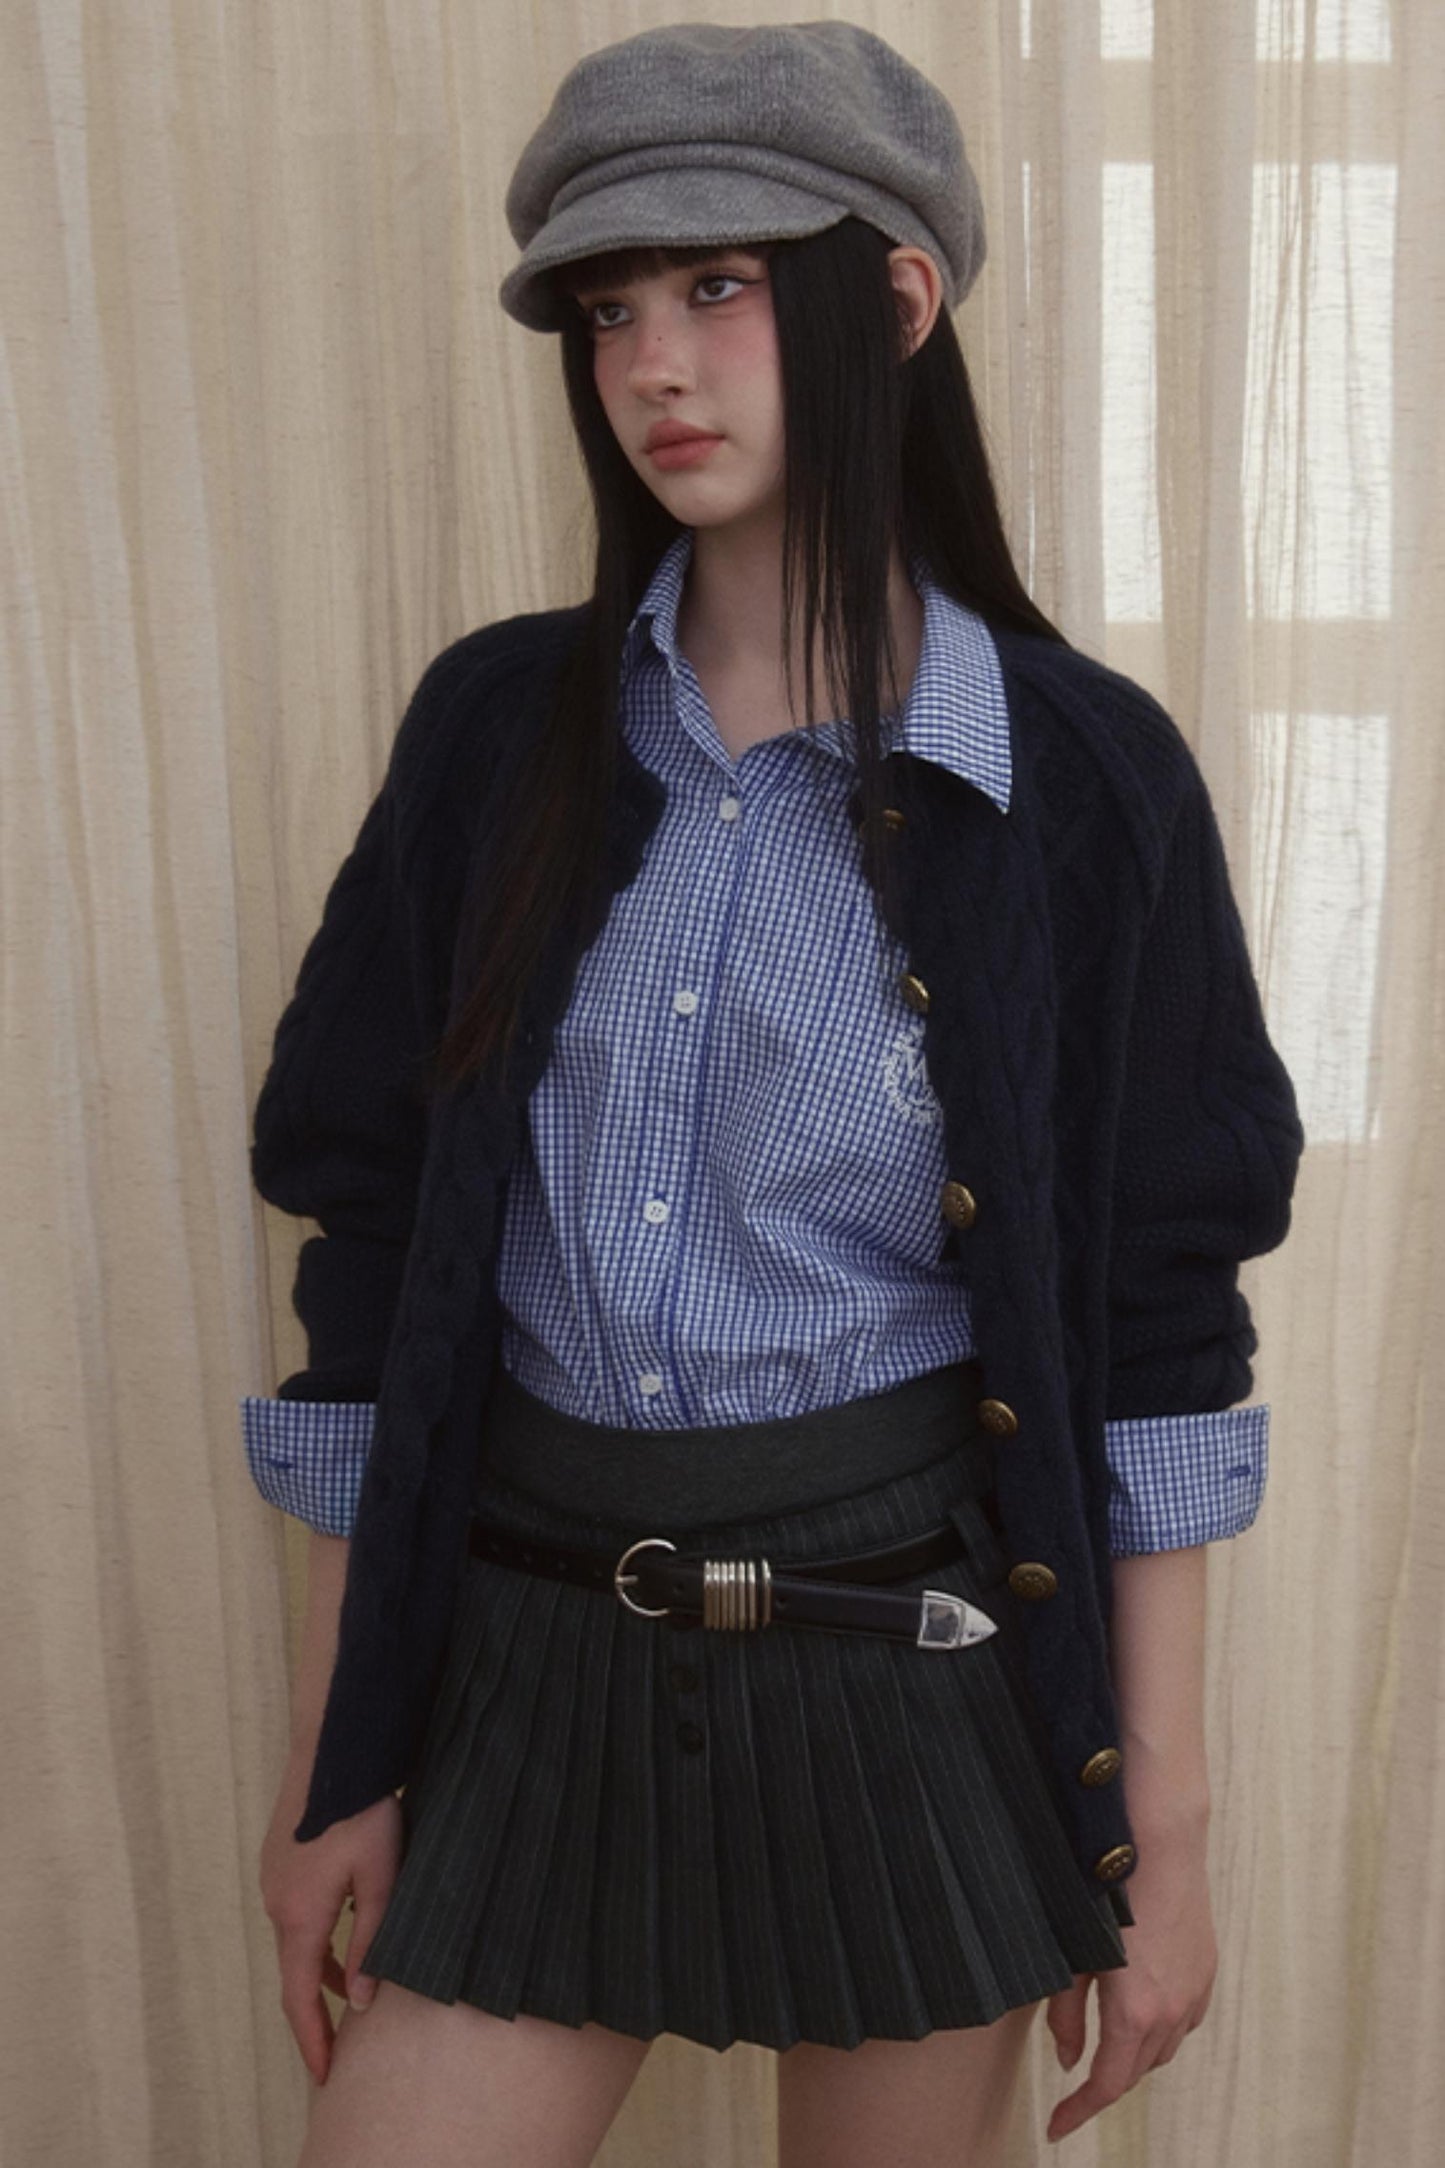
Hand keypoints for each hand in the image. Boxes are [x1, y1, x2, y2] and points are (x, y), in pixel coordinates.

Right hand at [259, 1756, 403, 2086]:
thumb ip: (371, 1940)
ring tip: (352, 1997)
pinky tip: (343, 1934)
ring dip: (319, 1973)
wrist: (333, 1747)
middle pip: (294, 1973)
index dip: (313, 2039)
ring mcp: (273, 1880)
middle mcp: (276, 1904)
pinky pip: (295, 1914)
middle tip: (339, 2048)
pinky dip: (316, 1939)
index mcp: (299, 1916)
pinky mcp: (279, 1861)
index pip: (298, 1997)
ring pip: (296, 1941)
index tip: (325, 2076)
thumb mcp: (381, 1876)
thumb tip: (364, 2001)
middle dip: (316, 2013)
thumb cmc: (363, 1809)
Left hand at [1043, 1829, 1217, 2142]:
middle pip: (1136, 2070)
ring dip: (1136, 2055)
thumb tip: (1067, 2059)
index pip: (1107, 2085)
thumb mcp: (1071, 1956)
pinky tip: (1142, 2009)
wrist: (1160, 1843)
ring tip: (1106, 2043)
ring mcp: (1195, 1993)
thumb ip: (1065, 2014)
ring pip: (1164, 2049)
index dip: (1079, 2111)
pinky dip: (1161, 2028)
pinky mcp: (1207, 1972)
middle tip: (1075, 2082)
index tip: (1058, 2126)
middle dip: (1106, 2080)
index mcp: (1134, 2013)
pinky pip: (1184, 2021)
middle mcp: (1171, 2012)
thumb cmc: (1107, 1891)